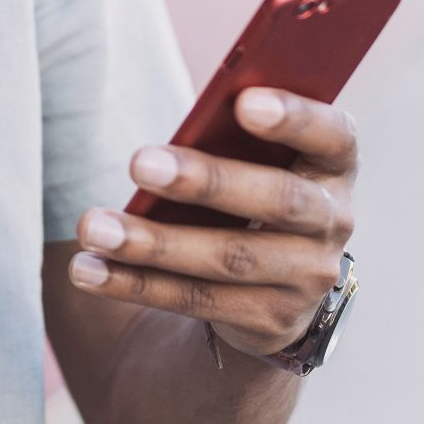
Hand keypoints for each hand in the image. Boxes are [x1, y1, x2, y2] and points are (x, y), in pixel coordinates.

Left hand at [67, 88, 357, 359]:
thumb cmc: (244, 187)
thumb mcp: (251, 157)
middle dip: (206, 181)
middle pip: (278, 200)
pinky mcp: (270, 321)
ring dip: (152, 243)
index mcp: (333, 163)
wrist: (267, 283)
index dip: (296, 117)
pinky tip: (90, 269)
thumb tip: (166, 140)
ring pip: (229, 258)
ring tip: (93, 227)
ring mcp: (307, 277)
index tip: (245, 102)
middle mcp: (333, 220)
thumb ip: (229, 138)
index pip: (333, 134)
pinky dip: (137, 284)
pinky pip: (199, 300)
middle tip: (138, 162)